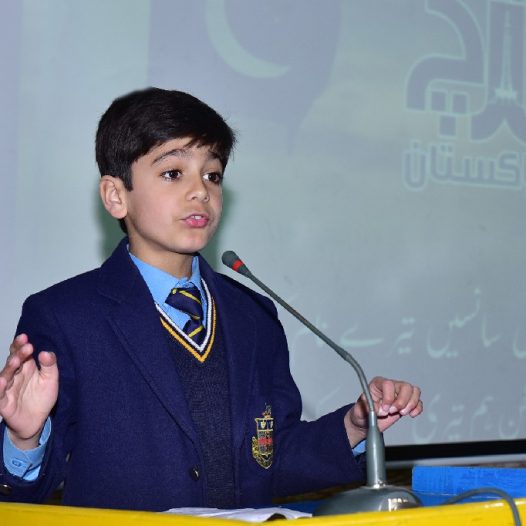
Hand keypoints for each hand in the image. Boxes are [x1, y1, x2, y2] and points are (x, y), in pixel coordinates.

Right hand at [0, 334, 58, 449]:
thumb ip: (50, 365)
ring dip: (9, 368)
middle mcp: (15, 376)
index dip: (20, 345)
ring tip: (15, 360)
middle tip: (26, 346)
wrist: (37, 420)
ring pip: (5, 376)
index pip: (20, 353)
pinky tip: (2, 381)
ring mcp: (8, 389)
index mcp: (26, 368)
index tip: (25, 337)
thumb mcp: (50, 379)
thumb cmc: (42, 397)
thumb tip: (46, 352)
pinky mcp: (4, 404)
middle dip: (18, 353)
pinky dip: (0, 388)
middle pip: (13, 362)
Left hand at [344, 376, 422, 446]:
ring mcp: (400, 394)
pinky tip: (411, 414)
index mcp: (378, 384)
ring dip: (411, 404)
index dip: (389, 397)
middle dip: (402, 401)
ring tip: (402, 413)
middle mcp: (390, 387)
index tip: (385, 409)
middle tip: (393, 411)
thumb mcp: (359, 410)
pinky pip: (418, 401)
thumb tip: (379, 409)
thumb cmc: (362, 412)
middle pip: (405, 386)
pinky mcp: (406, 403)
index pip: (388, 384)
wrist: (366, 422)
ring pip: (414, 391)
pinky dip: (417, 408)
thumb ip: (368, 407)